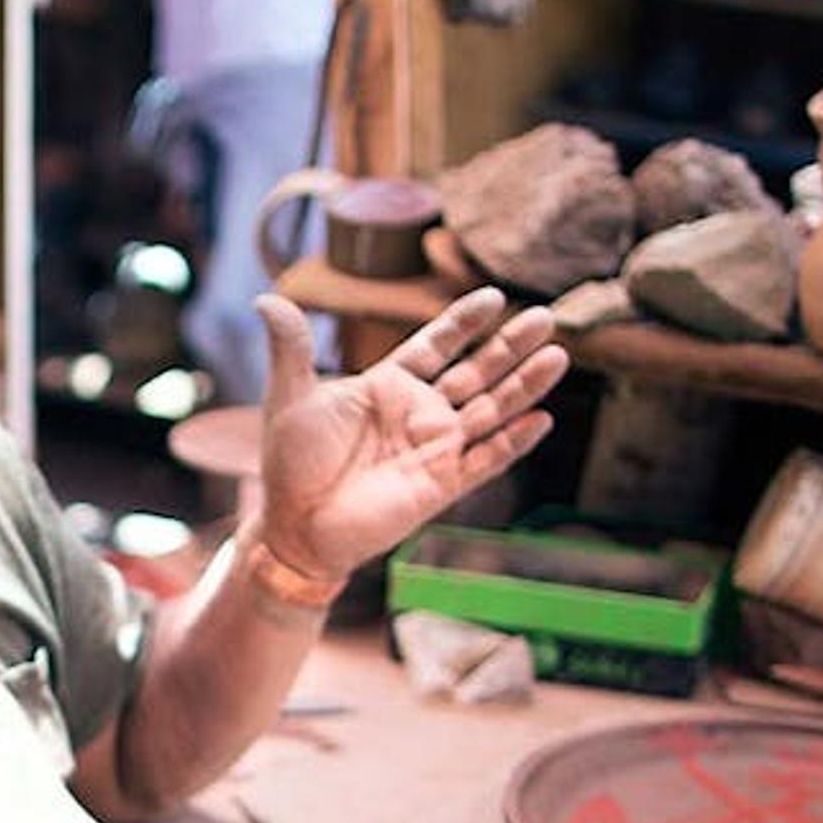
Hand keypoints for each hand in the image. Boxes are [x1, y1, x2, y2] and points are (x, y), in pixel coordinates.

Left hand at [252, 287, 567, 588]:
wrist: (293, 527)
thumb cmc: (290, 465)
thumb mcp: (289, 397)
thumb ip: (291, 347)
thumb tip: (265, 297)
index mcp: (388, 386)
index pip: (436, 345)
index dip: (464, 323)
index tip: (493, 296)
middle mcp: (418, 414)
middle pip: (477, 372)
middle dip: (510, 346)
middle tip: (546, 315)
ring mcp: (435, 449)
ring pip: (491, 410)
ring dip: (524, 385)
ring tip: (558, 355)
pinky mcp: (442, 484)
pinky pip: (487, 460)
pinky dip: (514, 441)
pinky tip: (542, 419)